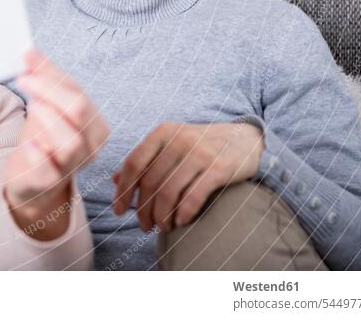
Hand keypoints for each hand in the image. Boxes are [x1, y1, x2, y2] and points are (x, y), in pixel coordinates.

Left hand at [4, 50, 109, 239]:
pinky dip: (36, 152)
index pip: (79, 93)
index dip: (52, 74)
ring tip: (30, 107)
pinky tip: (26, 142)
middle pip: (79, 111)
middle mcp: (91, 146)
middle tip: (23, 80)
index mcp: (96, 124)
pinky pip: (47, 168)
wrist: (35, 181)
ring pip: (70, 142)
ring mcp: (72, 167)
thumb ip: (44, 80)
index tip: (28, 59)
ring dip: (48, 120)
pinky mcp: (49, 183)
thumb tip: (31, 53)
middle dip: (49, 90)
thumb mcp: (48, 106)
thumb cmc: (44, 138)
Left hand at [112, 121, 264, 232]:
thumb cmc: (201, 144)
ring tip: (162, 227)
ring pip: (168, 192)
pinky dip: (183, 214)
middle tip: (144, 226)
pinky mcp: (219, 168)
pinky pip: (193, 197)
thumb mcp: (170, 144)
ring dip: (161, 216)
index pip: (133, 163)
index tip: (118, 210)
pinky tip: (180, 222)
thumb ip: (145, 160)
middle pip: (149, 182)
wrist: (245, 138)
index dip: (123, 190)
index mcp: (162, 133)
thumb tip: (114, 179)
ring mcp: (199, 153)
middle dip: (143, 210)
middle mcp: (178, 140)